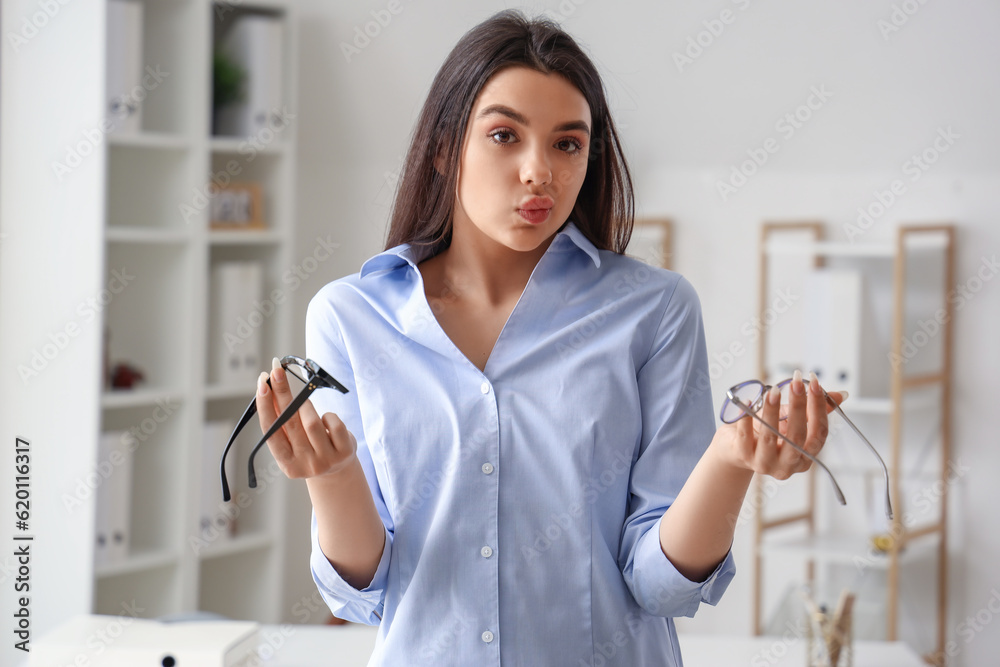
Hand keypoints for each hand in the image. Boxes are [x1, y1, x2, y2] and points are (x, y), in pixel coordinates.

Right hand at [255, 357, 358, 479]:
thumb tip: (268, 388)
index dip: (265, 405)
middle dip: (282, 393)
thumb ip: (281, 421)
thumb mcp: (292, 442)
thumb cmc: (309, 449)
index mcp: (286, 464)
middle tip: (277, 370)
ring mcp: (326, 460)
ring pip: (312, 423)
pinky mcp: (344, 453)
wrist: (336, 471)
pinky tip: (326, 420)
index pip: (271, 431)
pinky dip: (328, 416)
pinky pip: (333, 424)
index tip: (263, 383)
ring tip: (304, 400)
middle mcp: (305, 464)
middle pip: (290, 423)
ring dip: (306, 405)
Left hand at [714, 371, 845, 479]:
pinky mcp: (743, 456)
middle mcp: (788, 465)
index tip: (814, 382)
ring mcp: (764, 463)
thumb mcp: (791, 421)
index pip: (819, 433)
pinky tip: (748, 401)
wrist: (735, 448)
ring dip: (772, 410)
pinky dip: (746, 417)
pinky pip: (745, 436)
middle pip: (797, 436)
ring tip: (773, 390)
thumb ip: (814, 410)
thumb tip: (841, 395)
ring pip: (770, 436)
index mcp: (805, 457)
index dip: (819, 407)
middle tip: (796, 382)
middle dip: (798, 406)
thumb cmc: (767, 432)